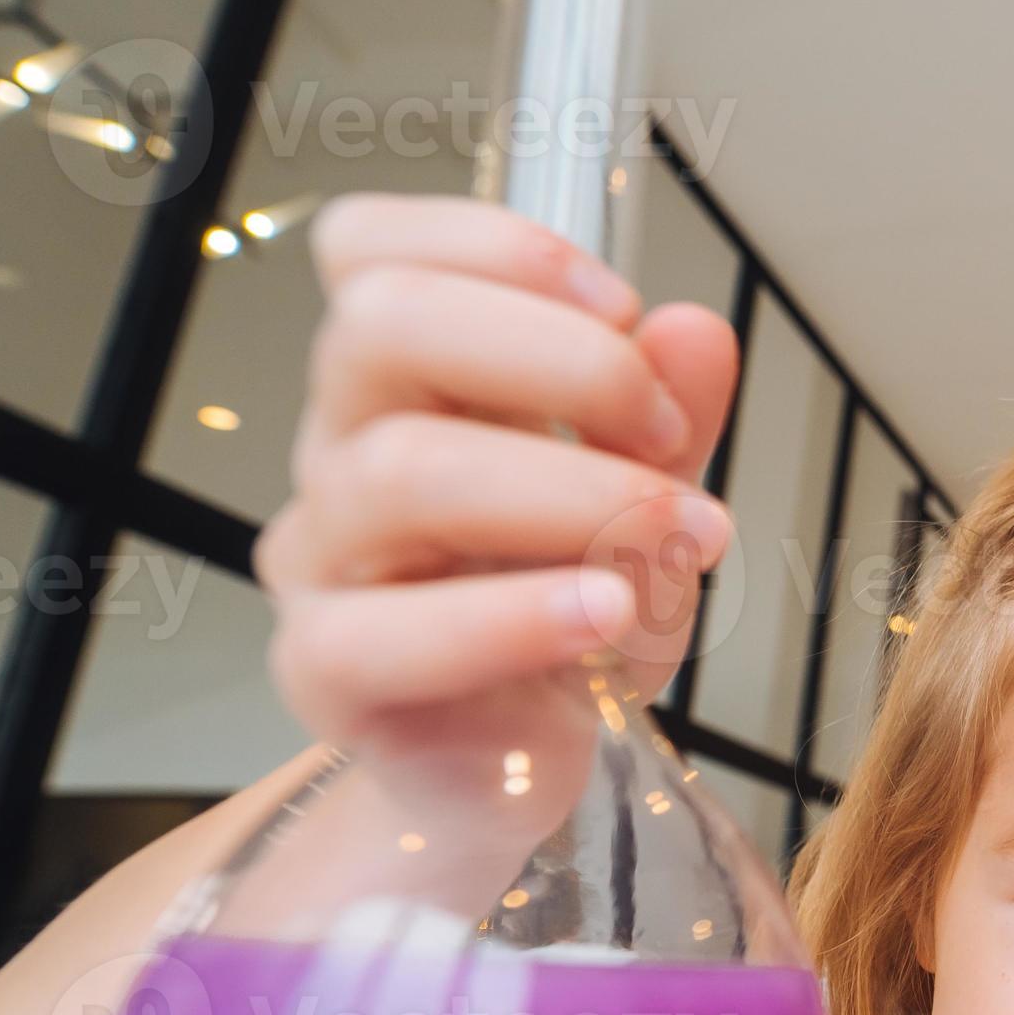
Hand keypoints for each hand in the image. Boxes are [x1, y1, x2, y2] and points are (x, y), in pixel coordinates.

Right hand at [256, 196, 739, 754]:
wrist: (521, 766)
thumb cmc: (571, 613)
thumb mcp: (649, 501)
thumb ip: (670, 414)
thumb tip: (693, 331)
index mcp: (404, 380)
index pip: (371, 248)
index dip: (495, 248)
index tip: (624, 306)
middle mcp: (342, 447)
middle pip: (381, 325)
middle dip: (557, 359)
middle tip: (668, 434)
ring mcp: (321, 559)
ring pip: (395, 471)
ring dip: (569, 492)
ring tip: (681, 533)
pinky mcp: (323, 671)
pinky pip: (383, 632)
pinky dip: (513, 615)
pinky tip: (611, 612)